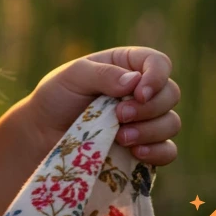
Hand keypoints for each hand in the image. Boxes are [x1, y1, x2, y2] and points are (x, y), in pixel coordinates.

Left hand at [23, 46, 180, 165]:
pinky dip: (157, 152)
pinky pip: (168, 151)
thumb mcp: (72, 77)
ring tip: (120, 137)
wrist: (43, 134)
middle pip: (171, 94)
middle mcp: (141, 91)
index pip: (158, 63)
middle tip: (119, 115)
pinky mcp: (145, 147)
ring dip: (150, 130)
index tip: (139, 93)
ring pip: (172, 123)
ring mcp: (145, 120)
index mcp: (126, 66)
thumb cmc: (56, 98)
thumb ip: (102, 74)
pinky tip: (135, 153)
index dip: (157, 76)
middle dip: (149, 107)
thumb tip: (135, 81)